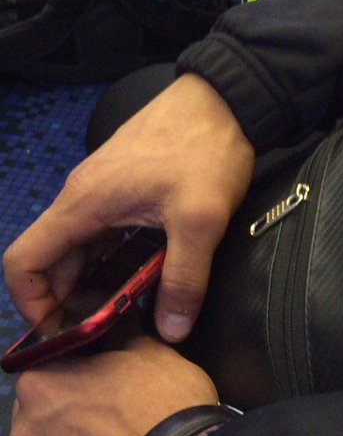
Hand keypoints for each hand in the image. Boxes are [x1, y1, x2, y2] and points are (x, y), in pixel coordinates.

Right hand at [3, 73, 254, 343]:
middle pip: (51, 262)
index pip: (23, 261)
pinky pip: (101, 234)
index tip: (61, 334)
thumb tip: (172, 332)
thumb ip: (184, 279)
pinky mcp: (122, 188)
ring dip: (91, 284)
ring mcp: (101, 191)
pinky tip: (141, 281)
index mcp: (83, 204)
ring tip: (122, 316)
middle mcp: (81, 198)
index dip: (31, 304)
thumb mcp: (201, 220)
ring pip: (78, 249)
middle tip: (100, 338)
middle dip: (67, 304)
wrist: (225, 97)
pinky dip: (110, 262)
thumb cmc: (206, 149)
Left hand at [9, 334, 218, 435]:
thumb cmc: (166, 406)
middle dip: (67, 423)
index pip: (47, 372)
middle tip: (109, 428)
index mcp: (40, 385)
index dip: (76, 378)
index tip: (102, 388)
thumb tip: (117, 326)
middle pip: (40, 422)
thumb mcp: (152, 353)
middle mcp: (23, 432)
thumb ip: (121, 339)